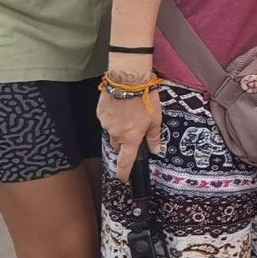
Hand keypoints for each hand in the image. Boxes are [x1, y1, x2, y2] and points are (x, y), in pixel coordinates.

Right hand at [98, 63, 160, 184]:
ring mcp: (105, 123)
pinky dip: (113, 117)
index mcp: (131, 137)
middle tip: (134, 129)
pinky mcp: (100, 113)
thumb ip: (154, 136)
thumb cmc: (146, 98)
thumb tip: (157, 150)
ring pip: (112, 131)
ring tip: (128, 112)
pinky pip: (106, 120)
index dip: (124, 172)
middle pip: (118, 145)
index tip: (124, 179)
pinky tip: (120, 106)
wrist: (128, 78)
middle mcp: (116, 133)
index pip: (125, 161)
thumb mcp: (156, 118)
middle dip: (125, 141)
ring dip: (119, 127)